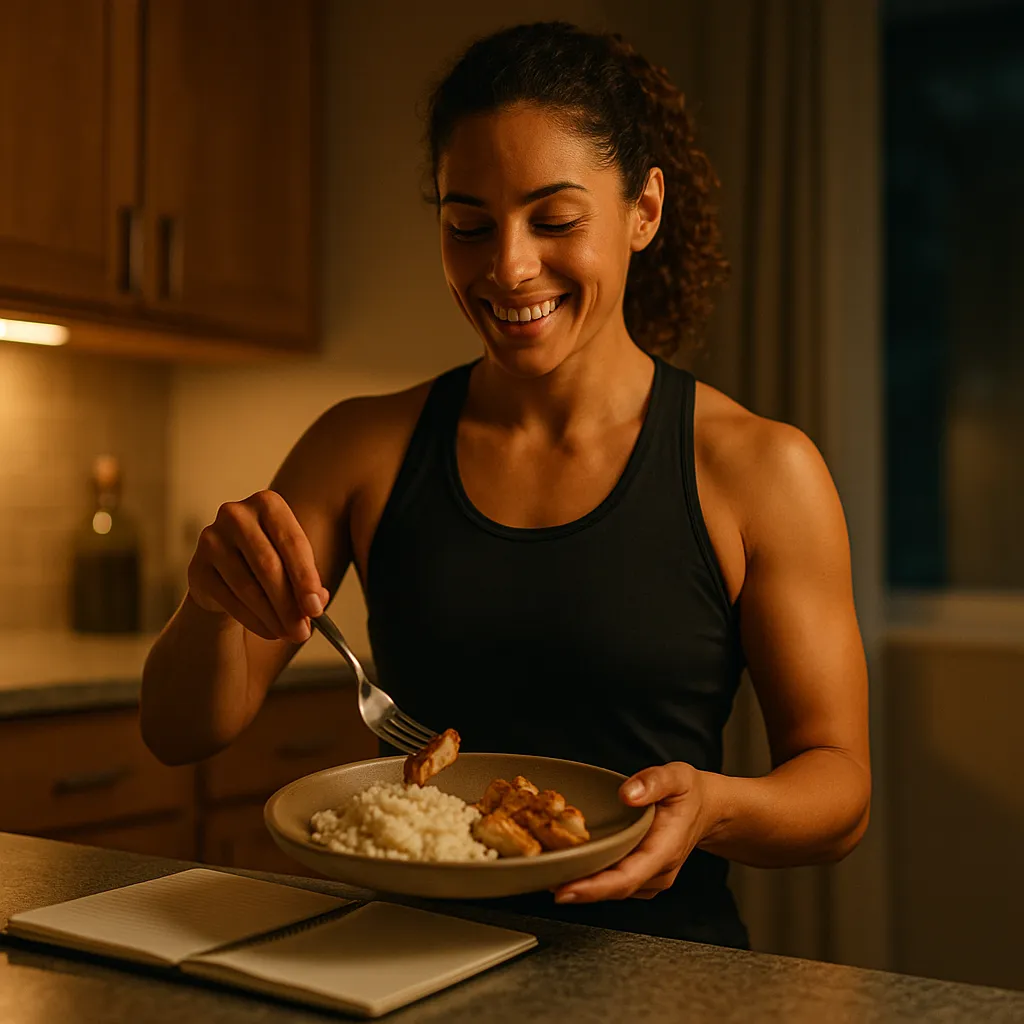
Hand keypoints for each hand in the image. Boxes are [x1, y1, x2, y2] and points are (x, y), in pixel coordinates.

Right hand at [186, 489, 328, 643]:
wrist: (227, 570)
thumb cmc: (271, 561)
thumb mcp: (294, 565)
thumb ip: (309, 581)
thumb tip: (316, 602)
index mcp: (268, 503)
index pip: (292, 543)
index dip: (306, 578)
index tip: (316, 608)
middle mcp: (236, 514)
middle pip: (268, 565)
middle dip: (289, 603)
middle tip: (303, 632)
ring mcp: (211, 539)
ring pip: (248, 586)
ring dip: (273, 616)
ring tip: (290, 634)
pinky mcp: (197, 567)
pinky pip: (229, 600)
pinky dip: (253, 621)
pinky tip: (270, 631)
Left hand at [552, 761, 714, 902]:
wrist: (707, 809)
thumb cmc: (690, 793)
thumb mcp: (678, 777)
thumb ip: (653, 782)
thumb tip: (627, 794)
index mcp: (665, 850)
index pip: (626, 878)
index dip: (594, 888)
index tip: (564, 890)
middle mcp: (657, 872)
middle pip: (613, 889)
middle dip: (577, 888)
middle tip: (539, 880)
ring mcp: (649, 878)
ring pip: (611, 888)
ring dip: (580, 884)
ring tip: (544, 873)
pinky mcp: (640, 876)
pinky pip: (613, 881)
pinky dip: (590, 877)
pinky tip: (566, 866)